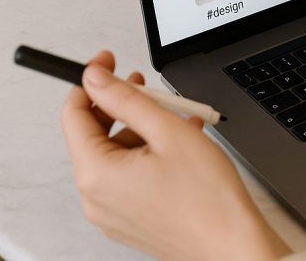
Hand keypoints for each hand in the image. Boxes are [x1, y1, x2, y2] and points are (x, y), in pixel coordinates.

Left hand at [60, 51, 291, 260]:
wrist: (231, 245)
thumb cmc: (207, 198)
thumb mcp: (168, 131)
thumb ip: (127, 99)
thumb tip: (95, 79)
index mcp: (96, 174)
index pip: (73, 114)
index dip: (90, 81)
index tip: (107, 62)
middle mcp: (95, 198)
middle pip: (94, 135)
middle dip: (120, 106)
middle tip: (146, 87)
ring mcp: (112, 213)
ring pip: (115, 155)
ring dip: (141, 130)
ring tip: (178, 120)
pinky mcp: (130, 220)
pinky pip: (128, 176)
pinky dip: (147, 154)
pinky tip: (179, 144)